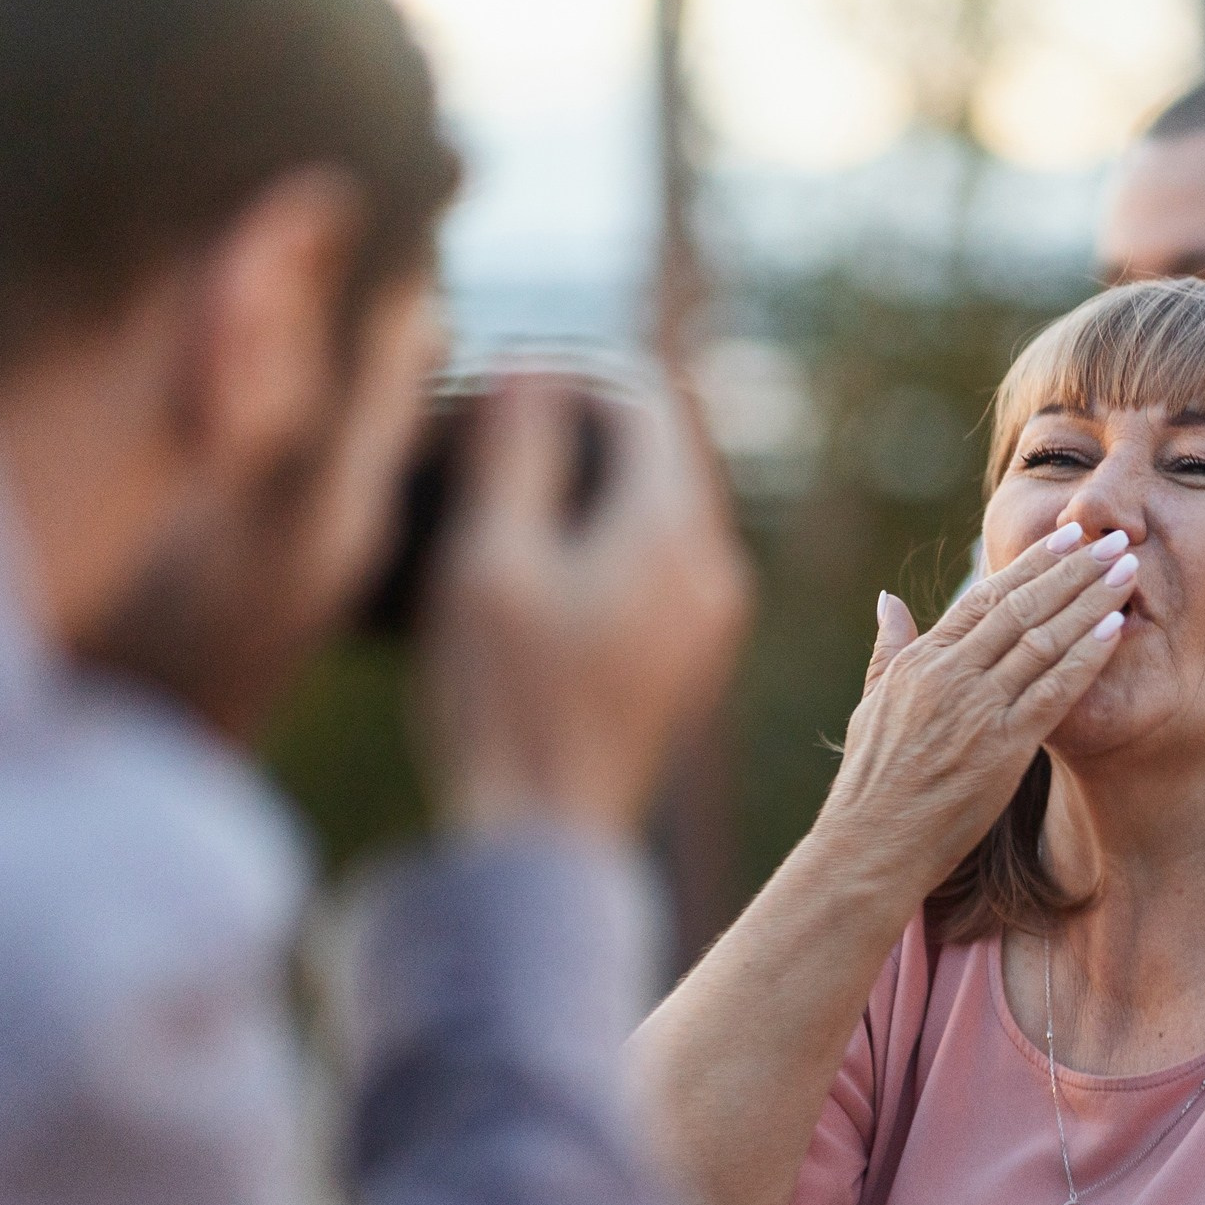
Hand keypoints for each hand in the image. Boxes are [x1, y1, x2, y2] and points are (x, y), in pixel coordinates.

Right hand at [419, 368, 751, 838]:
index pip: (645, 401)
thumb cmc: (508, 699)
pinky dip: (610, 537)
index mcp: (673, 530)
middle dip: (588, 424)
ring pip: (663, 508)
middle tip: (504, 421)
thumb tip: (530, 367)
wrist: (548, 837)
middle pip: (662, 452)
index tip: (506, 376)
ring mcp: (711, 617)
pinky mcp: (691, 657)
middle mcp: (714, 566)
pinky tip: (543, 557)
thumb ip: (514, 450)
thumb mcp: (489, 557)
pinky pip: (662, 563)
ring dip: (597, 481)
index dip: (573, 375)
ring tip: (512, 484)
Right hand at [813, 521, 1136, 900]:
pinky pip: (1053, 690)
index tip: (1068, 538)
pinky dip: (1086, 656)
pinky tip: (1114, 628)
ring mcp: (977, 708)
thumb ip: (888, 648)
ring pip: (1043, 639)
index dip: (1032, 564)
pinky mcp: (1002, 746)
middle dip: (1071, 569)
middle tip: (1112, 538)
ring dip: (1089, 601)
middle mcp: (950, 675)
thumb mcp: (871, 703)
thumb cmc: (872, 783)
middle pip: (1021, 606)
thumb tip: (889, 600)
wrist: (870, 845)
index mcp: (921, 660)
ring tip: (1126, 570)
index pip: (986, 598)